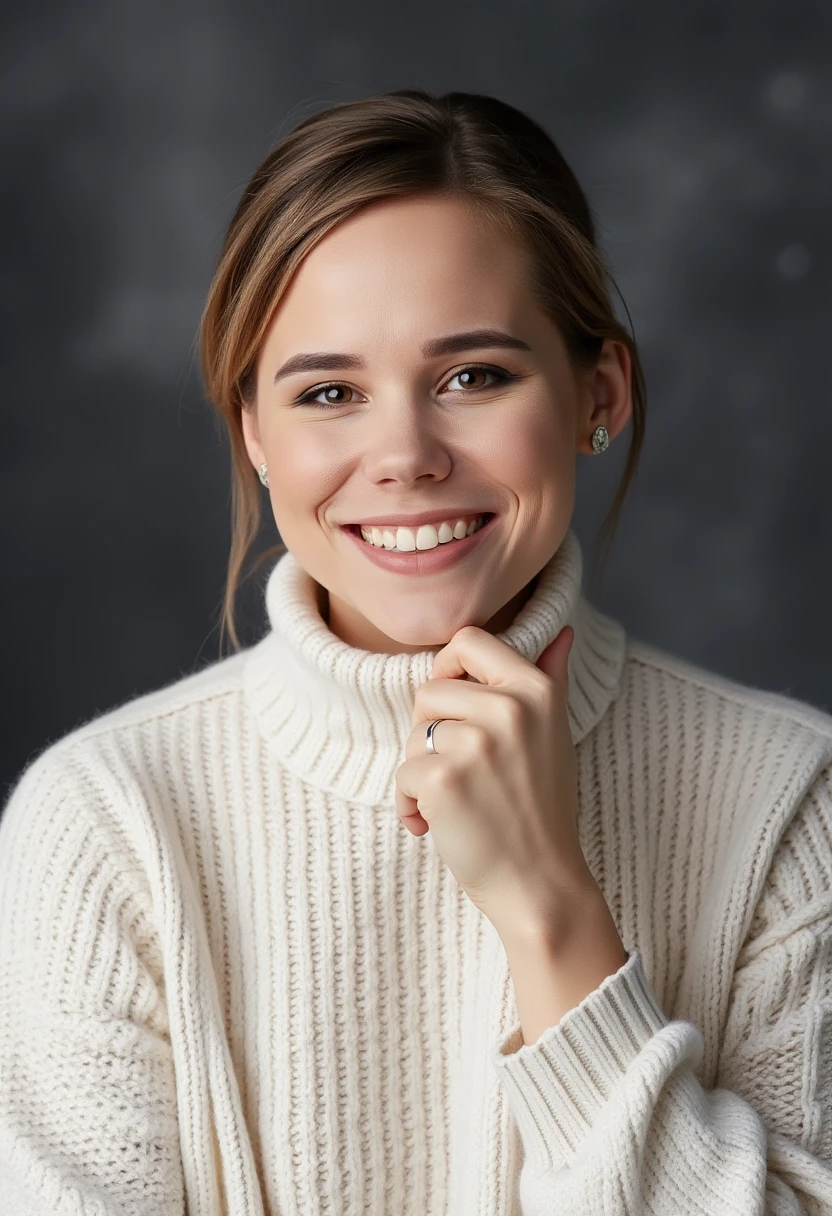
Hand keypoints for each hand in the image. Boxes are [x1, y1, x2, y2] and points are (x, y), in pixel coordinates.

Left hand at [395, 622, 596, 938]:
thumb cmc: (541, 810)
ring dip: (419, 772)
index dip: (448, 669)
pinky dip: (409, 804)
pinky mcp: (445, 778)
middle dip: (429, 733)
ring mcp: (477, 742)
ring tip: (453, 802)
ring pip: (413, 734)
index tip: (452, 707)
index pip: (468, 641)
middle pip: (429, 691)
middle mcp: (510, 708)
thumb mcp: (555, 736)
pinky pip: (401, 774)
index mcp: (536, 690)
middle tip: (459, 772)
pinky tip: (436, 826)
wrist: (540, 884)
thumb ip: (552, 678)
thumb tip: (563, 632)